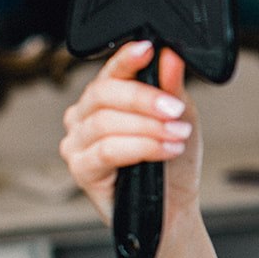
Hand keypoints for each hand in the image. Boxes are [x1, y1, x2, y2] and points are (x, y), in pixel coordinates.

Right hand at [59, 40, 201, 227]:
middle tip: (175, 111)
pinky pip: (107, 150)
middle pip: (104, 93)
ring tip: (177, 136)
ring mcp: (76, 142)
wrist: (174, 208)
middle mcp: (84, 116)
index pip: (111, 70)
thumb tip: (170, 55)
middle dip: (144, 99)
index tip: (148, 49)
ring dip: (148, 128)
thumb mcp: (181, 118)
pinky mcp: (80, 169)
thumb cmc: (172, 163)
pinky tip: (165, 151)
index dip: (126, 58)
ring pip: (106, 122)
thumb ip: (172, 87)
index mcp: (105, 97)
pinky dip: (141, 148)